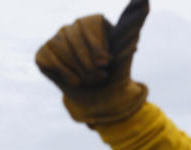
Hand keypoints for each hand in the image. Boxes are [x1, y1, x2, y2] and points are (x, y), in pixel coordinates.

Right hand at [35, 0, 149, 125]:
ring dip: (77, 69)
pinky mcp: (44, 53)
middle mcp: (73, 27)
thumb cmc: (112, 75)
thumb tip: (145, 0)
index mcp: (93, 22)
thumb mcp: (124, 54)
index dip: (96, 45)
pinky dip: (63, 72)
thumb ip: (132, 28)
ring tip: (89, 81)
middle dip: (87, 62)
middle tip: (100, 78)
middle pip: (74, 36)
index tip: (105, 63)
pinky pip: (49, 58)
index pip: (89, 24)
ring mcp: (57, 38)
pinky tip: (75, 82)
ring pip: (60, 47)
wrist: (97, 99)